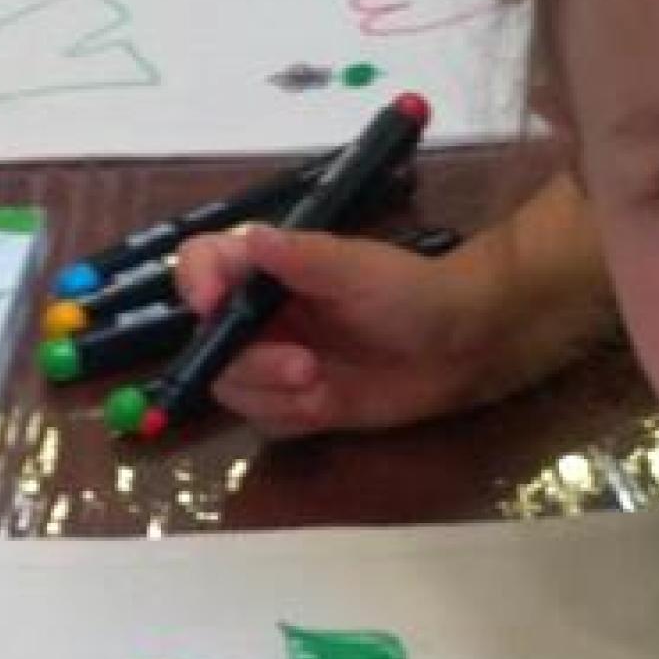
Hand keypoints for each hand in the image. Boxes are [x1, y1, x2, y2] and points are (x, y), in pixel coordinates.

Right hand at [173, 222, 503, 436]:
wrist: (463, 345)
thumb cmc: (415, 291)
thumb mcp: (360, 269)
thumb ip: (304, 257)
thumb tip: (253, 238)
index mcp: (267, 268)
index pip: (201, 265)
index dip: (195, 283)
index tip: (209, 304)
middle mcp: (261, 313)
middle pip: (209, 342)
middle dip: (250, 362)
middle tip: (304, 369)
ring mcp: (275, 358)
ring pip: (233, 388)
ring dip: (271, 394)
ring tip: (320, 385)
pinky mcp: (296, 401)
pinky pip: (265, 419)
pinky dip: (290, 417)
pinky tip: (328, 404)